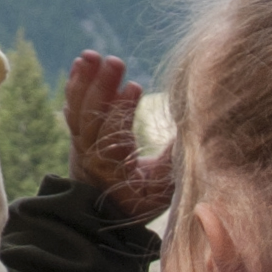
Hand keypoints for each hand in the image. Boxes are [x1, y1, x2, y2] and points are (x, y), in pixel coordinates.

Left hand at [63, 52, 173, 218]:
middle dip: (102, 87)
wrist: (104, 216)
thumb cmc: (142, 199)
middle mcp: (91, 157)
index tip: (134, 86)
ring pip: (78, 111)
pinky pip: (72, 109)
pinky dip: (75, 86)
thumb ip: (175, 159)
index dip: (122, 110)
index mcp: (114, 170)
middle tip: (115, 61)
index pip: (115, 136)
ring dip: (85, 81)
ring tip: (91, 55)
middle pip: (92, 118)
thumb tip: (199, 127)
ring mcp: (80, 145)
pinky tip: (81, 64)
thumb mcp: (164, 188)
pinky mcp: (76, 135)